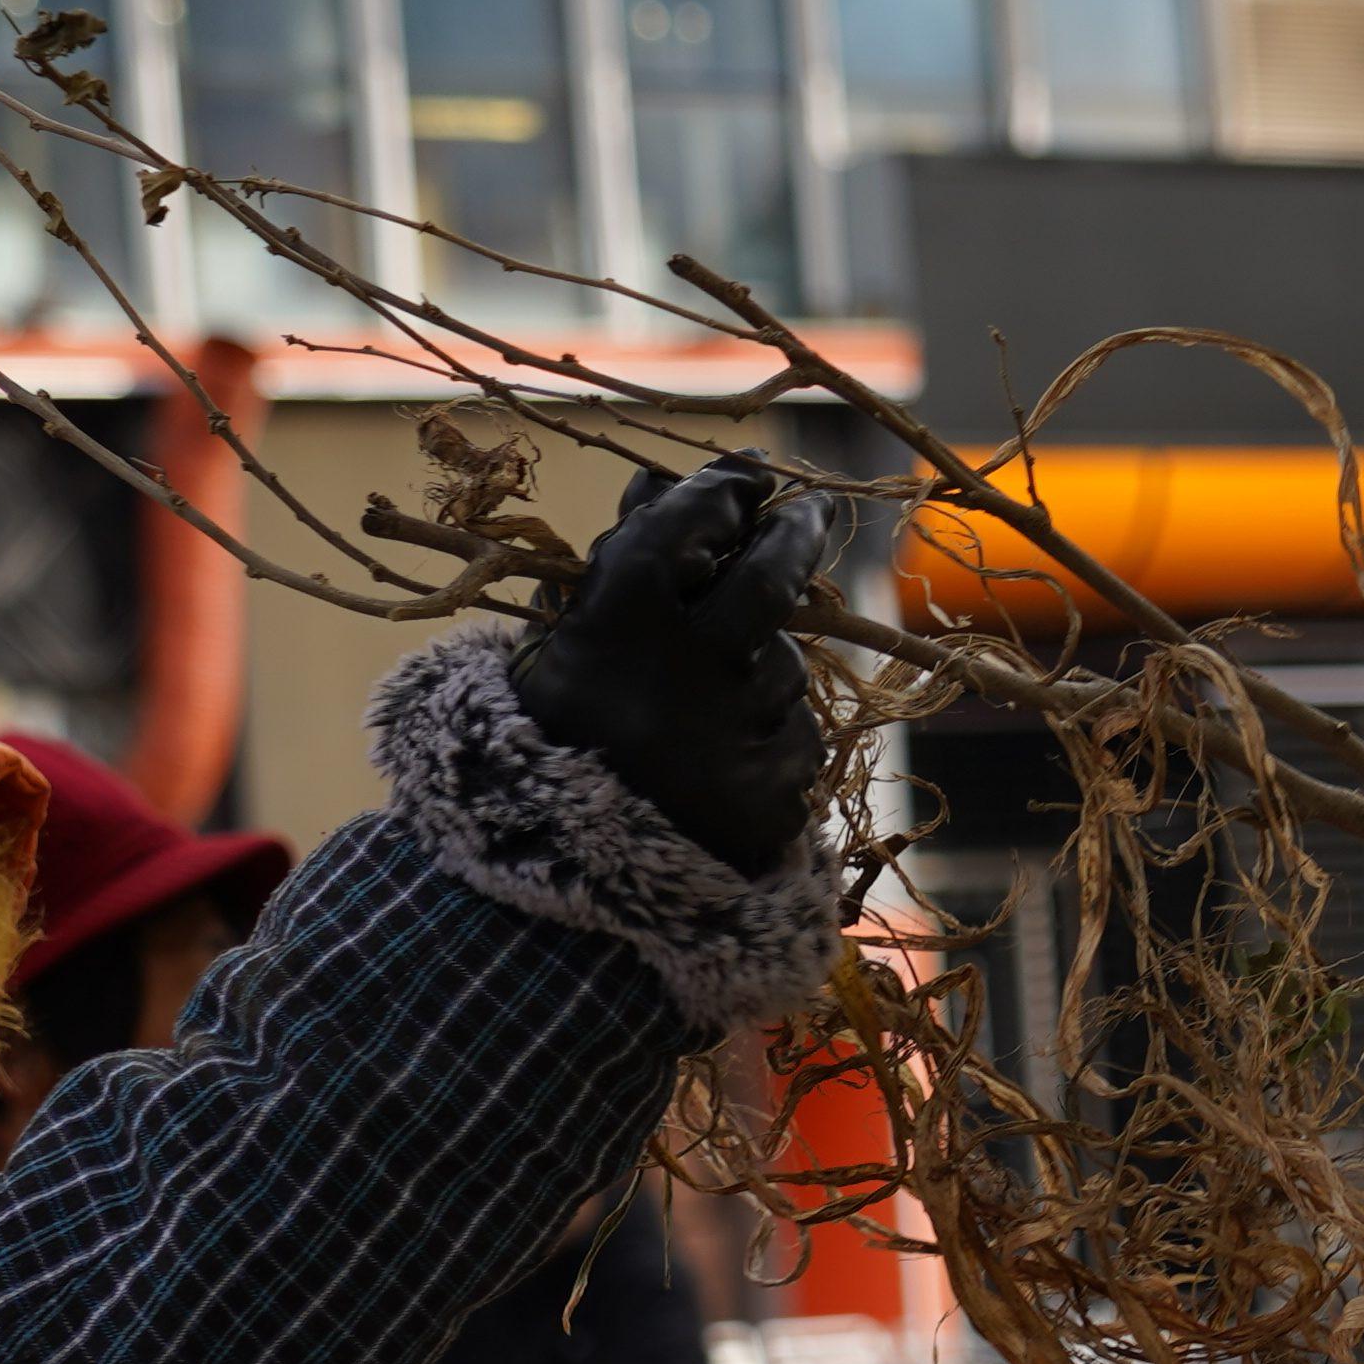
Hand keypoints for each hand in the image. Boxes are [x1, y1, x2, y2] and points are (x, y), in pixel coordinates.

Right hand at [507, 458, 829, 877]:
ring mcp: (736, 734)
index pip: (687, 525)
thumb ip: (615, 567)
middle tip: (806, 516)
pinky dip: (768, 737)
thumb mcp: (559, 652)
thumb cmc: (557, 748)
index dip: (723, 493)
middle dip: (793, 536)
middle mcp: (686, 669)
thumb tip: (659, 486)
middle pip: (769, 578)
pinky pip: (793, 737)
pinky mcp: (773, 792)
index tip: (745, 482)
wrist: (565, 882)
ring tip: (710, 702)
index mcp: (616, 625)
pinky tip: (725, 758)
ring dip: (760, 666)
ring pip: (783, 667)